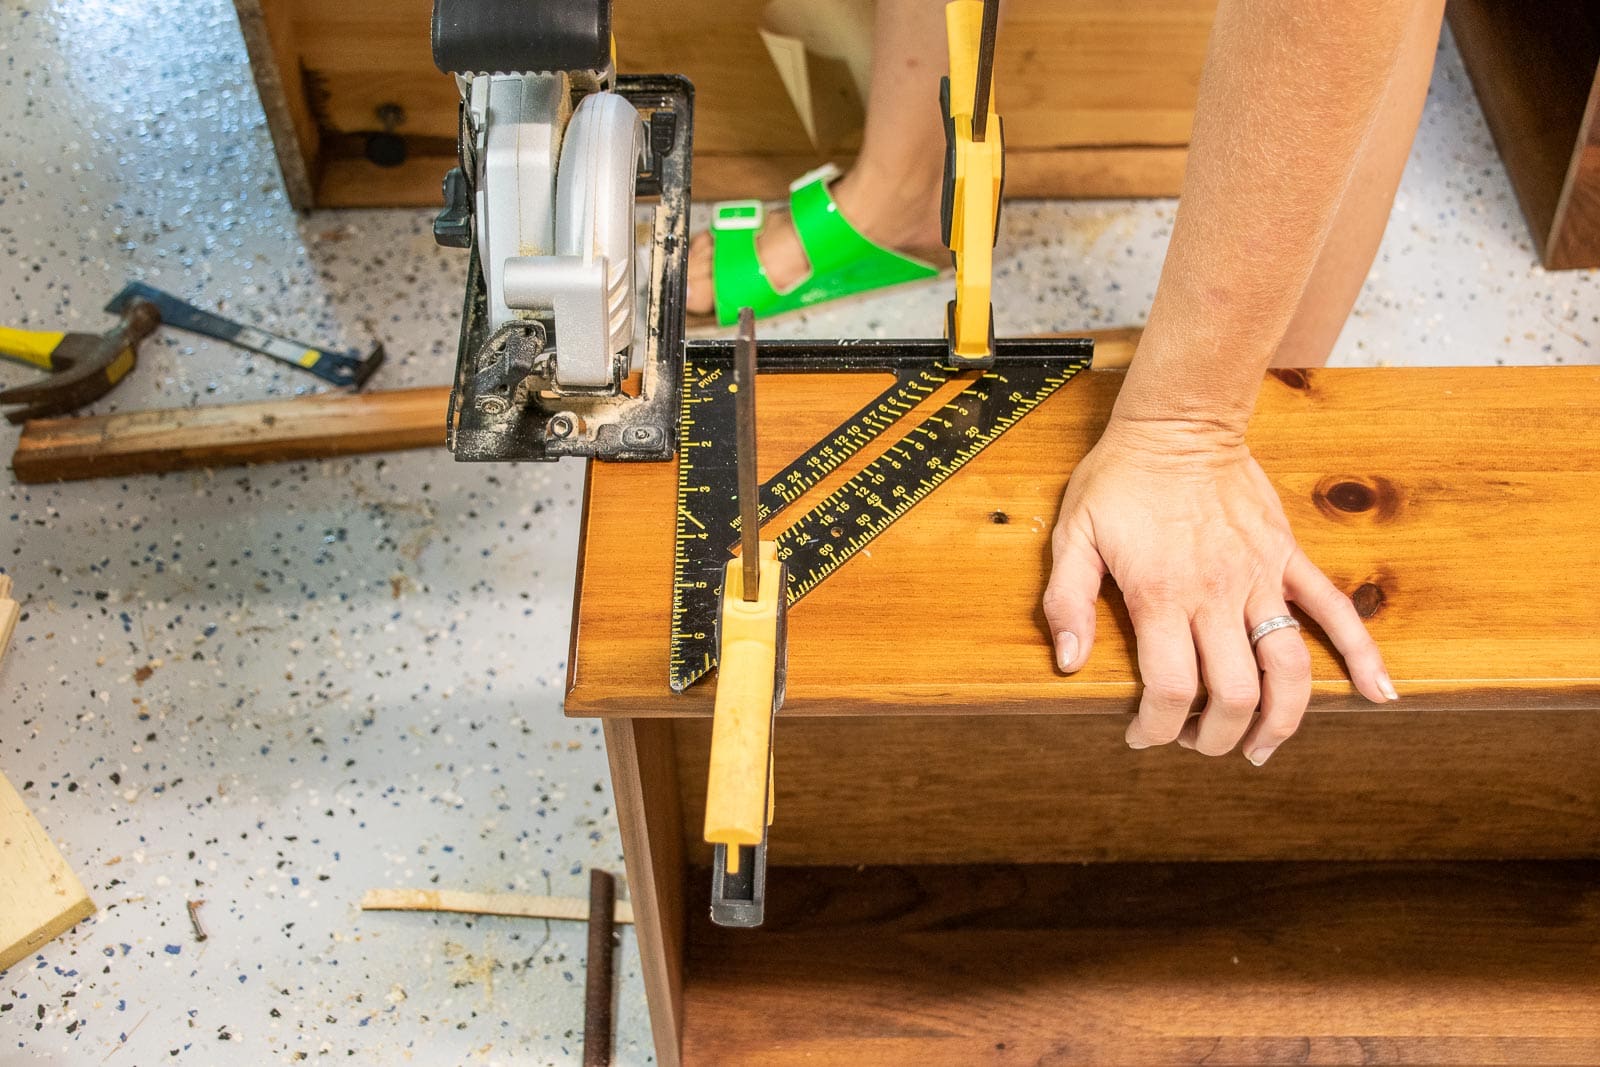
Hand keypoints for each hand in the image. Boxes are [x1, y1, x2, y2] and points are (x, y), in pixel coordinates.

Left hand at [1042, 416, 1396, 764]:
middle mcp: (1217, 595)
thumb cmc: (1120, 480)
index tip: (1143, 736)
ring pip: (1289, 668)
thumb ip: (1067, 600)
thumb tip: (1068, 662)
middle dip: (1217, 736)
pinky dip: (1363, 655)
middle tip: (1197, 742)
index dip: (1157, 728)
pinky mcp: (1287, 559)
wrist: (1179, 423)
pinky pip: (1335, 611)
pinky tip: (1379, 694)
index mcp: (1162, 595)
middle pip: (1235, 694)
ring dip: (1280, 721)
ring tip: (1260, 748)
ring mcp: (1261, 578)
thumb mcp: (1073, 534)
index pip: (1171, 690)